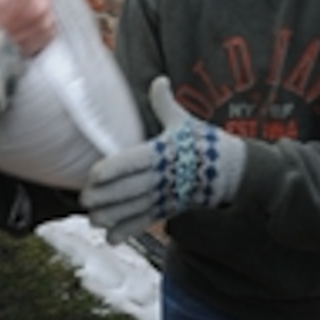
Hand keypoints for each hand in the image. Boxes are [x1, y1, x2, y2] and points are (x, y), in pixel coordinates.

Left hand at [80, 76, 246, 243]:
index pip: (133, 162)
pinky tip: (111, 238)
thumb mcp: (185, 122)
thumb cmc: (205, 144)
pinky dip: (129, 231)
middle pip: (131, 189)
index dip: (112, 170)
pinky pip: (147, 221)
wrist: (235, 173)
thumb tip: (160, 80)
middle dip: (107, 197)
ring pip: (136, 209)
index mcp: (162, 154)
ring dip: (114, 217)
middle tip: (85, 200)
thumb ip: (165, 104)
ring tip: (93, 220)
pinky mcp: (169, 209)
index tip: (93, 176)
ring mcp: (166, 196)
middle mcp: (162, 177)